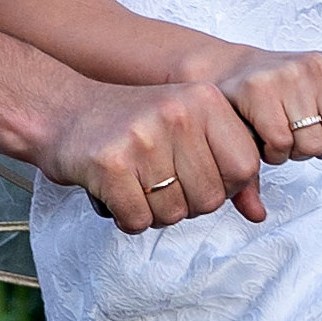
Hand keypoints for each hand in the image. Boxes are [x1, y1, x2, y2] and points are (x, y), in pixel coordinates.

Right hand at [36, 78, 268, 232]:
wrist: (62, 110)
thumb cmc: (132, 123)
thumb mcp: (187, 125)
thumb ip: (227, 163)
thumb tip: (259, 214)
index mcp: (205, 99)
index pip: (245, 167)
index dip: (224, 184)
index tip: (196, 174)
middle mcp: (178, 114)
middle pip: (210, 198)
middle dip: (185, 203)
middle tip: (158, 181)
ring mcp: (143, 137)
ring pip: (173, 214)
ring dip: (153, 212)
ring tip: (135, 183)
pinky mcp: (109, 164)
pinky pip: (137, 221)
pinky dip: (126, 218)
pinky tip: (115, 192)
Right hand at [213, 46, 321, 165]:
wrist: (235, 74)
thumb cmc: (287, 92)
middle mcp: (319, 65)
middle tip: (307, 133)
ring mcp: (288, 75)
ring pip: (312, 146)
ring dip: (297, 151)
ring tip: (286, 130)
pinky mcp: (258, 90)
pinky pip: (282, 145)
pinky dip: (274, 153)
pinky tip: (267, 135)